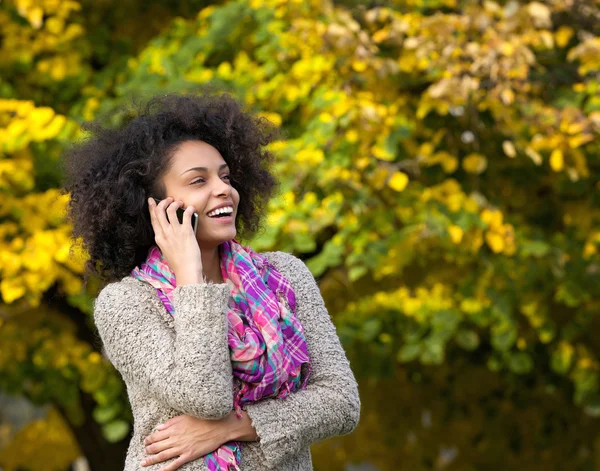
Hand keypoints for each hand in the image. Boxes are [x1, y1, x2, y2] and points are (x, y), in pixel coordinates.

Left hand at [141, 412, 258, 469]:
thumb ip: (171, 422)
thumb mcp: (185, 416)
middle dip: (148, 449)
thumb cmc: (203, 419)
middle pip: (157, 446)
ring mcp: (182, 448)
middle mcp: (175, 438)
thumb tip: (158, 427)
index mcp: (174, 428)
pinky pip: (175, 464)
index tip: (146, 441)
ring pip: (163, 455)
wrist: (219, 426)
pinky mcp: (189, 455)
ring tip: (144, 462)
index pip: (156, 435)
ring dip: (152, 459)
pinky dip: (166, 469)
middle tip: (144, 451)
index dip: (149, 439)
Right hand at [148, 197, 203, 284]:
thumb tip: (170, 231)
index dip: (152, 208)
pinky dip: (189, 209)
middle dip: (163, 202)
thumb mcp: (166, 250)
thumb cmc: (178, 263)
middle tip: (169, 199)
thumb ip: (166, 240)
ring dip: (175, 203)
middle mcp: (165, 233)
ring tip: (180, 203)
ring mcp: (175, 231)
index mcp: (159, 238)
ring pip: (171, 210)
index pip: (153, 219)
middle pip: (160, 211)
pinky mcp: (186, 231)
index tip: (152, 201)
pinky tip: (191, 208)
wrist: (186, 270)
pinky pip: (186, 215)